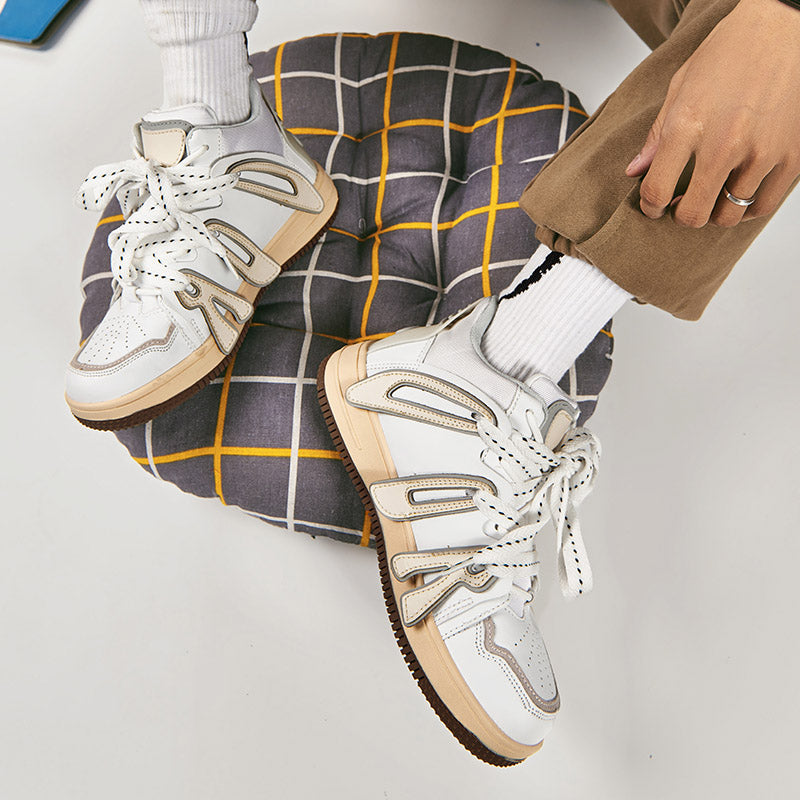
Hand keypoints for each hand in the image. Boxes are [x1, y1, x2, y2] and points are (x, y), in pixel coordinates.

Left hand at [626, 0, 799, 227]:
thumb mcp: (680, 88)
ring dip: (716, 213)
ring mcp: (761, 152)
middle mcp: (724, 143)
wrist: (783, 25)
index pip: (657, 191)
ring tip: (712, 198)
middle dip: (682, 216)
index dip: (650, 207)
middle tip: (682, 206)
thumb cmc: (730, 52)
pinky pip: (764, 205)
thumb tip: (636, 172)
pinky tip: (739, 195)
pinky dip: (748, 208)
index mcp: (687, 126)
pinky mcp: (793, 155)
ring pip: (729, 215)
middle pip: (693, 214)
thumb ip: (657, 135)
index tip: (654, 207)